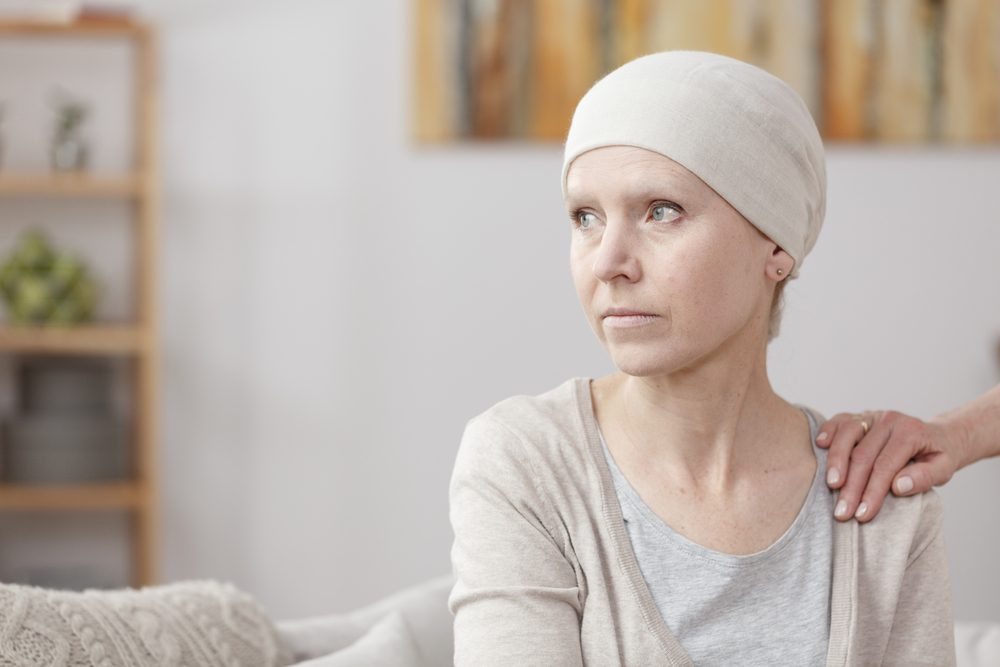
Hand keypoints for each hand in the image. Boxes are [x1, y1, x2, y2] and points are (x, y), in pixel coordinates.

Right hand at [816, 410, 962, 522]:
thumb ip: (925, 477)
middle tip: (842, 512)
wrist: (937, 435)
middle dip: (851, 486)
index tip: (862, 514)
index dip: (872, 491)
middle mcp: (889, 420)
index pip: (885, 465)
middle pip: (863, 454)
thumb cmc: (937, 456)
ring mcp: (872, 415)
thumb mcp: (943, 469)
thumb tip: (898, 487)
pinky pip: (839, 420)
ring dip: (836, 461)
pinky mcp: (859, 416)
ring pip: (847, 435)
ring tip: (831, 485)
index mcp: (910, 432)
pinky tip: (820, 446)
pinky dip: (828, 431)